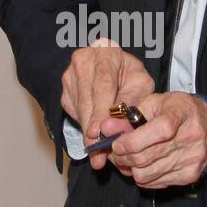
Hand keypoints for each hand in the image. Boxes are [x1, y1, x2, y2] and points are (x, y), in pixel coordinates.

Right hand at [61, 38, 154, 169]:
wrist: (114, 70)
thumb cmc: (130, 77)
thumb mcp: (141, 85)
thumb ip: (132, 105)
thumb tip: (118, 130)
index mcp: (106, 52)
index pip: (102, 84)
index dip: (100, 110)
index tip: (99, 131)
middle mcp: (84, 60)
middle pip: (87, 98)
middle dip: (93, 127)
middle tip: (99, 150)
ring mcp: (70, 75)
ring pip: (78, 109)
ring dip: (88, 133)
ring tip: (98, 153)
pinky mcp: (65, 90)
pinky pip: (73, 113)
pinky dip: (84, 128)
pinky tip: (94, 138)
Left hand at [106, 92, 206, 188]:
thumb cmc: (179, 112)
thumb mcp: (155, 103)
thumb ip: (127, 116)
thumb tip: (104, 128)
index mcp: (181, 113)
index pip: (157, 131)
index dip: (131, 140)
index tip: (116, 143)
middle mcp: (190, 138)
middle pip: (146, 157)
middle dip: (122, 157)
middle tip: (114, 152)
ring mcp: (191, 159)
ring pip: (146, 174)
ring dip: (129, 168)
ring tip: (127, 158)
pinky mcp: (189, 175)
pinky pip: (154, 183)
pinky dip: (143, 176)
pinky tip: (143, 165)